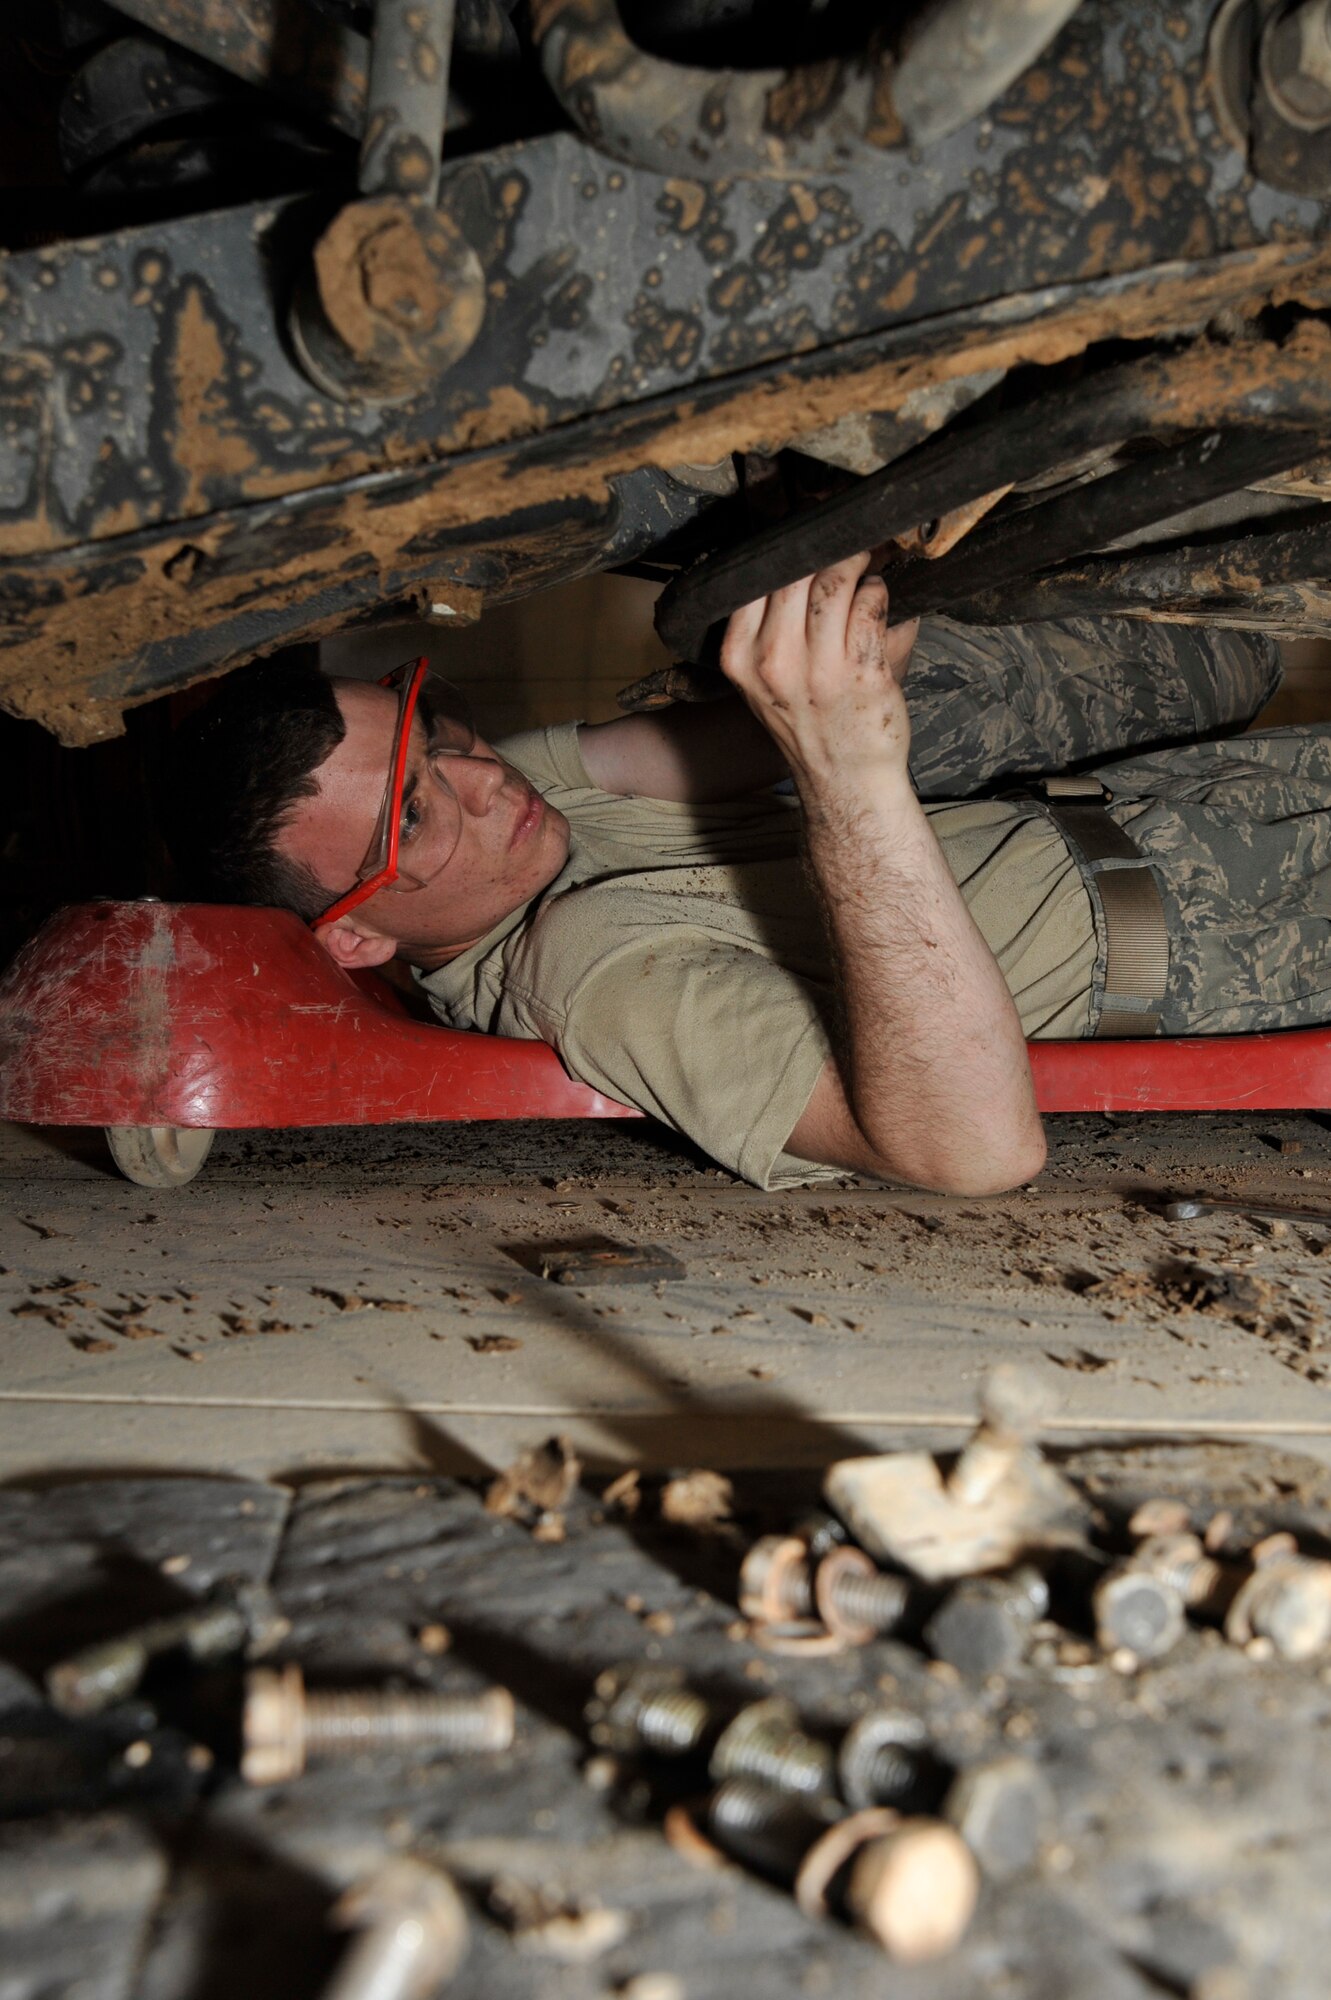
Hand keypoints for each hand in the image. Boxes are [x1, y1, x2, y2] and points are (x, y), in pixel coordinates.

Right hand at [718, 554, 918, 797]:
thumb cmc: (810, 719)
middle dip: (825, 548)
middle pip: (795, 572)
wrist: (843, 778)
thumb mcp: (764, 675)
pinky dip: (879, 591)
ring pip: (835, 581)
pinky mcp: (862, 673)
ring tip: (865, 562)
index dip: (782, 548)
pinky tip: (878, 596)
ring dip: (857, 562)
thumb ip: (769, 620)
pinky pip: (871, 604)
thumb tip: (798, 545)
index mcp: (740, 656)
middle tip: (843, 541)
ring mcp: (819, 670)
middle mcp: (773, 662)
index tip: (802, 536)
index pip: (753, 578)